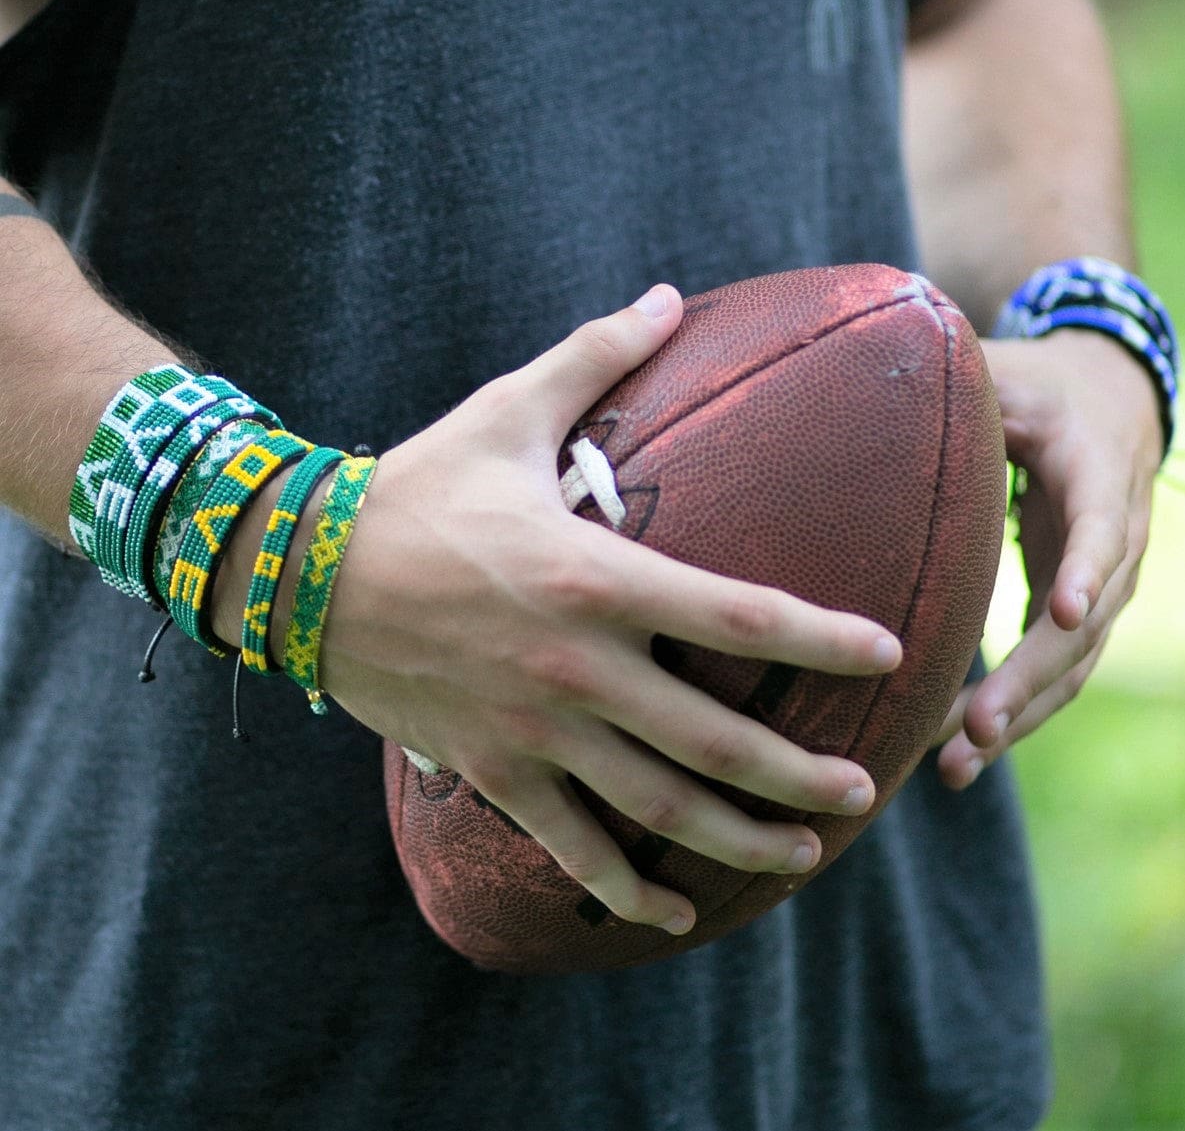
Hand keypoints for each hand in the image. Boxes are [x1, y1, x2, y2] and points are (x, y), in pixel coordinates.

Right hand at [315, 287, 901, 933]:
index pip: (737, 615)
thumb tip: (668, 295)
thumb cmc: (418, 489)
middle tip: (865, 792)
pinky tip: (672, 915)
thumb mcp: (506, 411)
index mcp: (594, 576)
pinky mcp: (494, 769)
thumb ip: (595, 355)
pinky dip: (624, 887)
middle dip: (799, 775)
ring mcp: (535, 730)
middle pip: (715, 739)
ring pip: (657, 807)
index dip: (821, 638)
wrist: (305, 570)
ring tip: (805, 856)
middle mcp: (577, 666)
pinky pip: (570, 846)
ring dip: (738, 841)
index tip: (887, 654)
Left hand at [934, 329, 1162, 787]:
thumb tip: (869, 382)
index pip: (1099, 522)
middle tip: (977, 730)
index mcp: (1096, 468)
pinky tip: (960, 752)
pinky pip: (1054, 670)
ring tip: (955, 765)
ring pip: (1072, 664)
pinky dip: (1015, 710)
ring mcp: (1101, 580)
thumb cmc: (1037, 382)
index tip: (1067, 613)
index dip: (1087, 565)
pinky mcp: (1076, 606)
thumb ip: (958, 382)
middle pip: (1086, 622)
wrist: (1104, 398)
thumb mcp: (1002, 372)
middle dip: (1032, 680)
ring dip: (1020, 716)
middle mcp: (1113, 536)